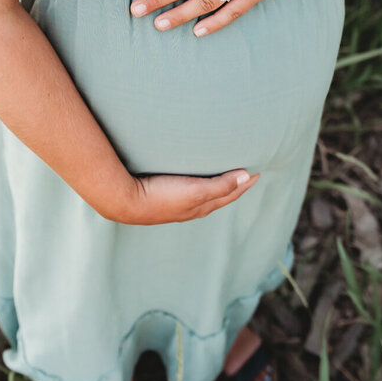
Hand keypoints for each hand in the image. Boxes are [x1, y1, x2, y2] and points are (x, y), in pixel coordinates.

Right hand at [92, 169, 260, 224]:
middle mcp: (191, 208)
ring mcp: (176, 204)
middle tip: (245, 176)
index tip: (257, 173)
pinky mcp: (162, 197)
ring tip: (222, 177)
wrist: (125, 202)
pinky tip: (190, 180)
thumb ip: (221, 185)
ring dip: (216, 187)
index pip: (229, 193)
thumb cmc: (160, 196)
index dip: (244, 184)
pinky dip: (198, 185)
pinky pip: (188, 192)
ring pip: (204, 195)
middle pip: (219, 196)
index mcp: (201, 206)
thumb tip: (246, 177)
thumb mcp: (195, 190)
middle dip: (233, 187)